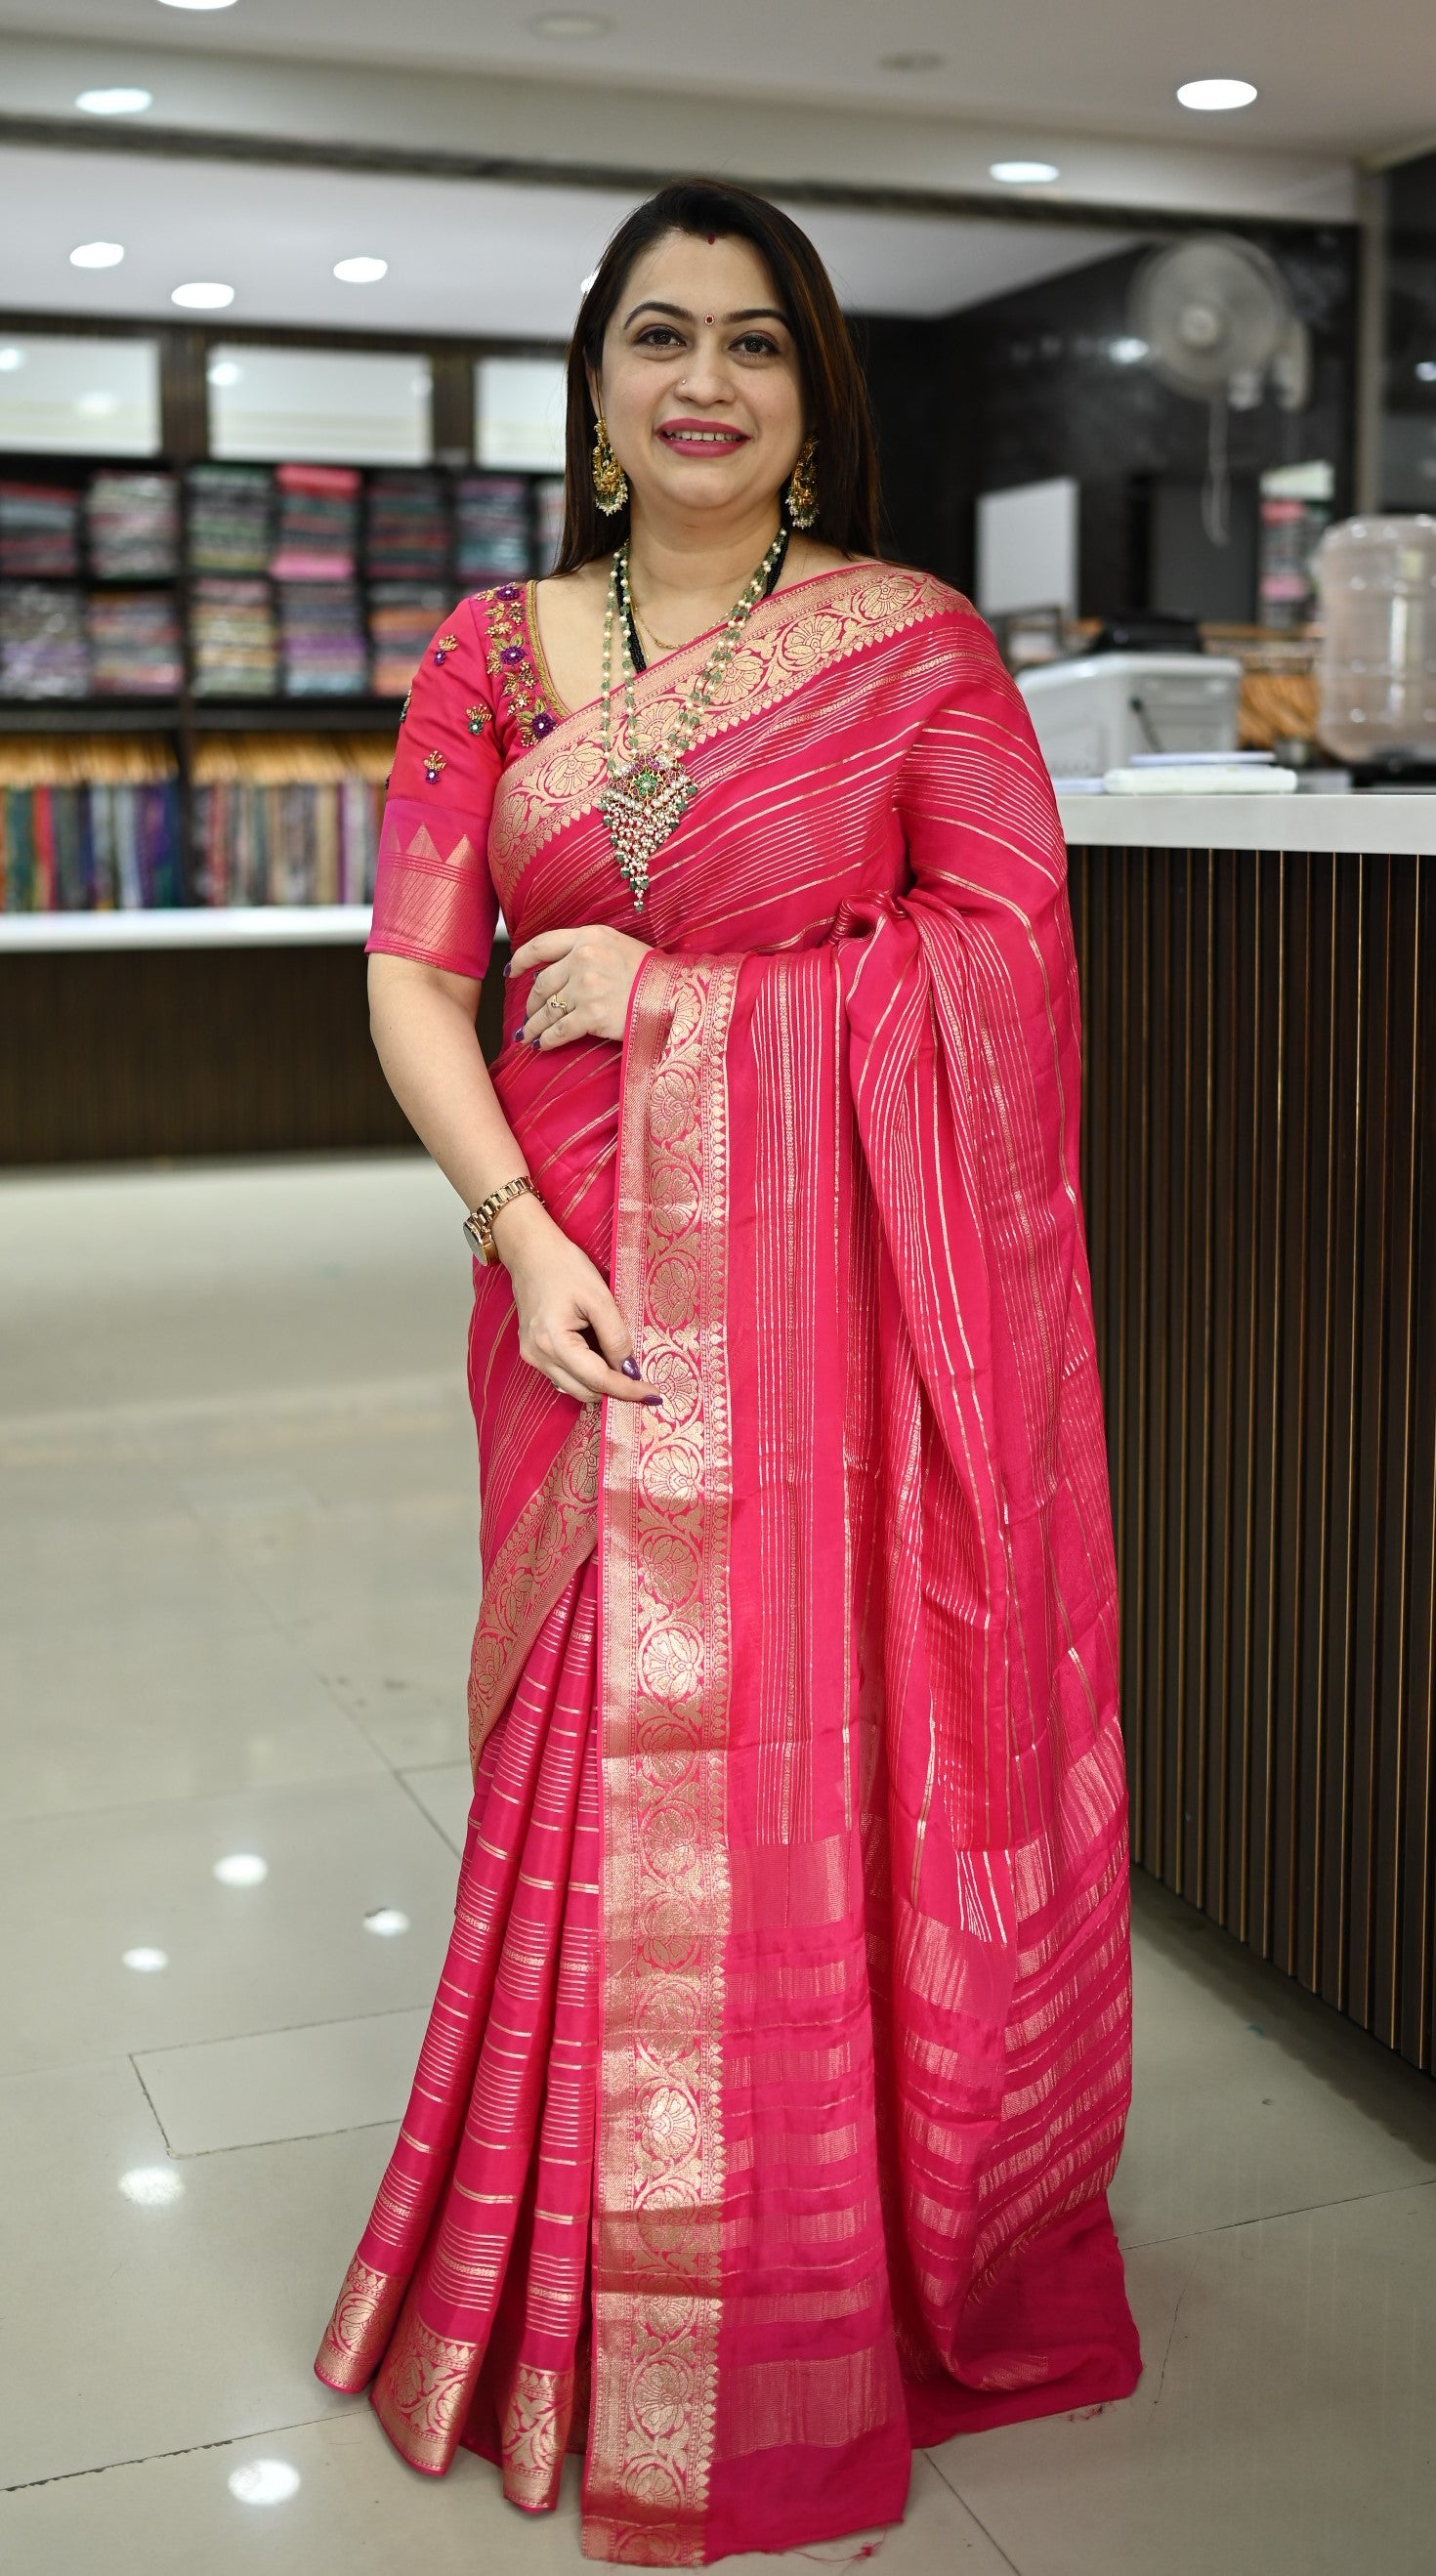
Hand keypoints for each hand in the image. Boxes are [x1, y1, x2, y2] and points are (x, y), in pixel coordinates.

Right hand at [489, 1193, 661, 1406]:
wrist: (530, 1251)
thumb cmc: (564, 1267)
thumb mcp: (599, 1298)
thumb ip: (616, 1337)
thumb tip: (630, 1370)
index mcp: (553, 1342)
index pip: (597, 1379)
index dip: (627, 1390)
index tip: (653, 1395)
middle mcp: (538, 1356)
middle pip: (584, 1390)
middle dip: (615, 1391)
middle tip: (644, 1386)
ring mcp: (532, 1356)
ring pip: (573, 1387)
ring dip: (600, 1385)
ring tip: (626, 1373)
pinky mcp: (532, 1351)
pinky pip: (563, 1375)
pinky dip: (585, 1375)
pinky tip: (603, 1362)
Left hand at [509, 922, 650, 1047]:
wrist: (676, 994)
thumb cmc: (651, 973)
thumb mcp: (618, 946)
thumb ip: (588, 951)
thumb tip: (557, 972)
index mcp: (589, 938)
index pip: (542, 945)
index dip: (521, 960)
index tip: (512, 972)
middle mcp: (583, 959)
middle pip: (542, 983)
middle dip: (531, 1003)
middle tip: (529, 1015)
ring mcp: (586, 988)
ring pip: (547, 1010)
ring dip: (534, 1025)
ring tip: (528, 1035)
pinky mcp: (592, 1015)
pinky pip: (559, 1030)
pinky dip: (547, 1040)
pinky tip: (541, 1045)